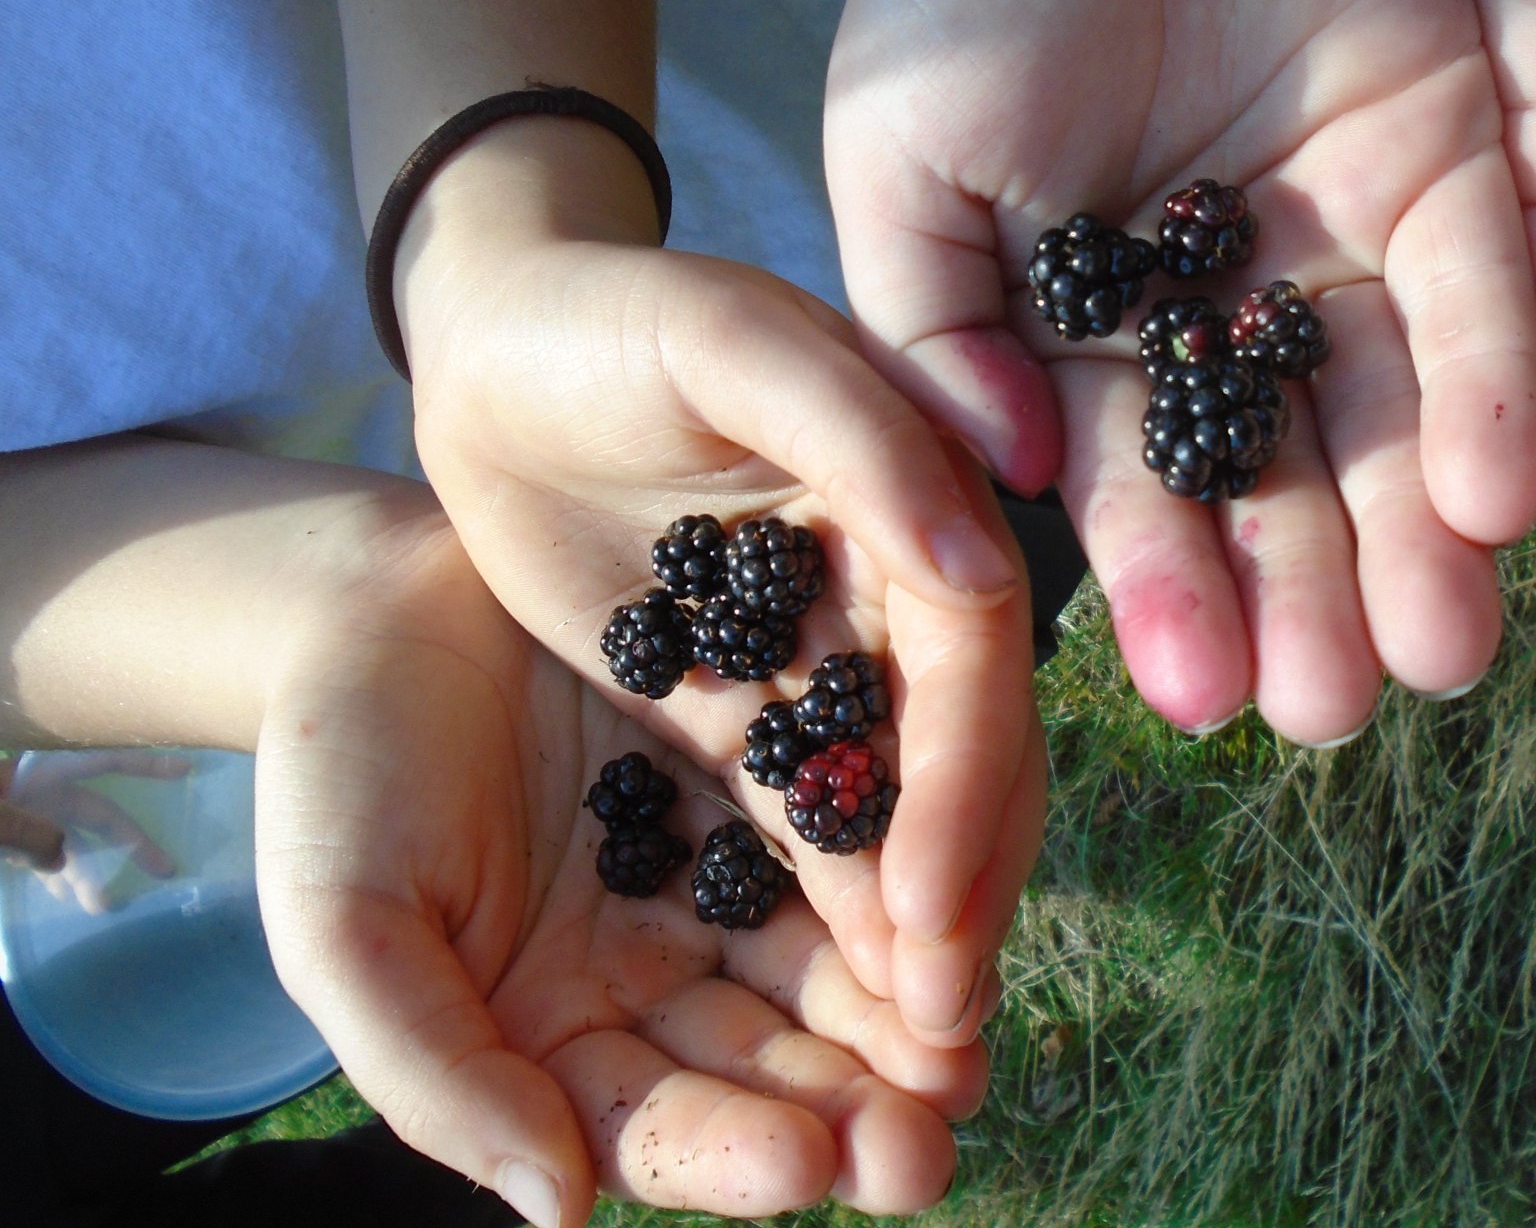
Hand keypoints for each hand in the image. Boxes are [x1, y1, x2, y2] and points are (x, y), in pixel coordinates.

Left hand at [0, 751, 185, 912]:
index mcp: (45, 775)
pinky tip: (69, 897)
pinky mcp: (13, 841)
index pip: (106, 765)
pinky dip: (58, 876)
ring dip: (89, 874)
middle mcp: (46, 793)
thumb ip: (29, 834)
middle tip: (166, 870)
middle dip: (132, 844)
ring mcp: (31, 818)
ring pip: (73, 845)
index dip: (146, 767)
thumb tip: (60, 858)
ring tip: (103, 906)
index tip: (186, 772)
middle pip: (101, 815)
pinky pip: (45, 858)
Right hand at [256, 510, 985, 1225]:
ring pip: (827, 971)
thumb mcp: (350, 928)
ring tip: (963, 1052)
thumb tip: (561, 1209)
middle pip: (768, 1067)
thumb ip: (439, 1075)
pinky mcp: (765, 787)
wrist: (380, 601)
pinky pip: (844, 842)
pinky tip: (955, 912)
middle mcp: (653, 981)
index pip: (657, 1127)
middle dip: (854, 1112)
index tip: (809, 1160)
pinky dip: (900, 885)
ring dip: (900, 1020)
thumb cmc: (338, 771)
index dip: (734, 1154)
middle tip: (928, 1145)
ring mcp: (718, 883)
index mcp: (552, 1041)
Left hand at [394, 124, 1040, 1039]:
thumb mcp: (728, 341)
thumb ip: (862, 438)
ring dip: (910, 932)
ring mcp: (822, 660)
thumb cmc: (608, 319)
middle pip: (955, 757)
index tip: (932, 914)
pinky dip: (827, 914)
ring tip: (911, 1063)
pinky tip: (841, 1008)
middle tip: (943, 1034)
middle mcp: (896, 590)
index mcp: (921, 495)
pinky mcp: (746, 711)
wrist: (493, 350)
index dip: (966, 786)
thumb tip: (987, 573)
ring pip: (889, 812)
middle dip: (958, 892)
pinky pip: (799, 825)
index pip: (972, 660)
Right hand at [814, 0, 1535, 739]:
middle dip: (1309, 596)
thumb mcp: (900, 156)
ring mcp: (1344, 246)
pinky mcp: (1452, 165)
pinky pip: (1486, 292)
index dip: (1164, 591)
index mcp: (1097, 337)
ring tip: (1437, 651)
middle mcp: (1229, 317)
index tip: (1195, 696)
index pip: (1139, 490)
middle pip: (1281, 482)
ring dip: (1421, 537)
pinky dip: (1502, 389)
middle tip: (1337, 706)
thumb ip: (937, 325)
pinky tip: (1505, 495)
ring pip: (1395, 419)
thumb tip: (1000, 474)